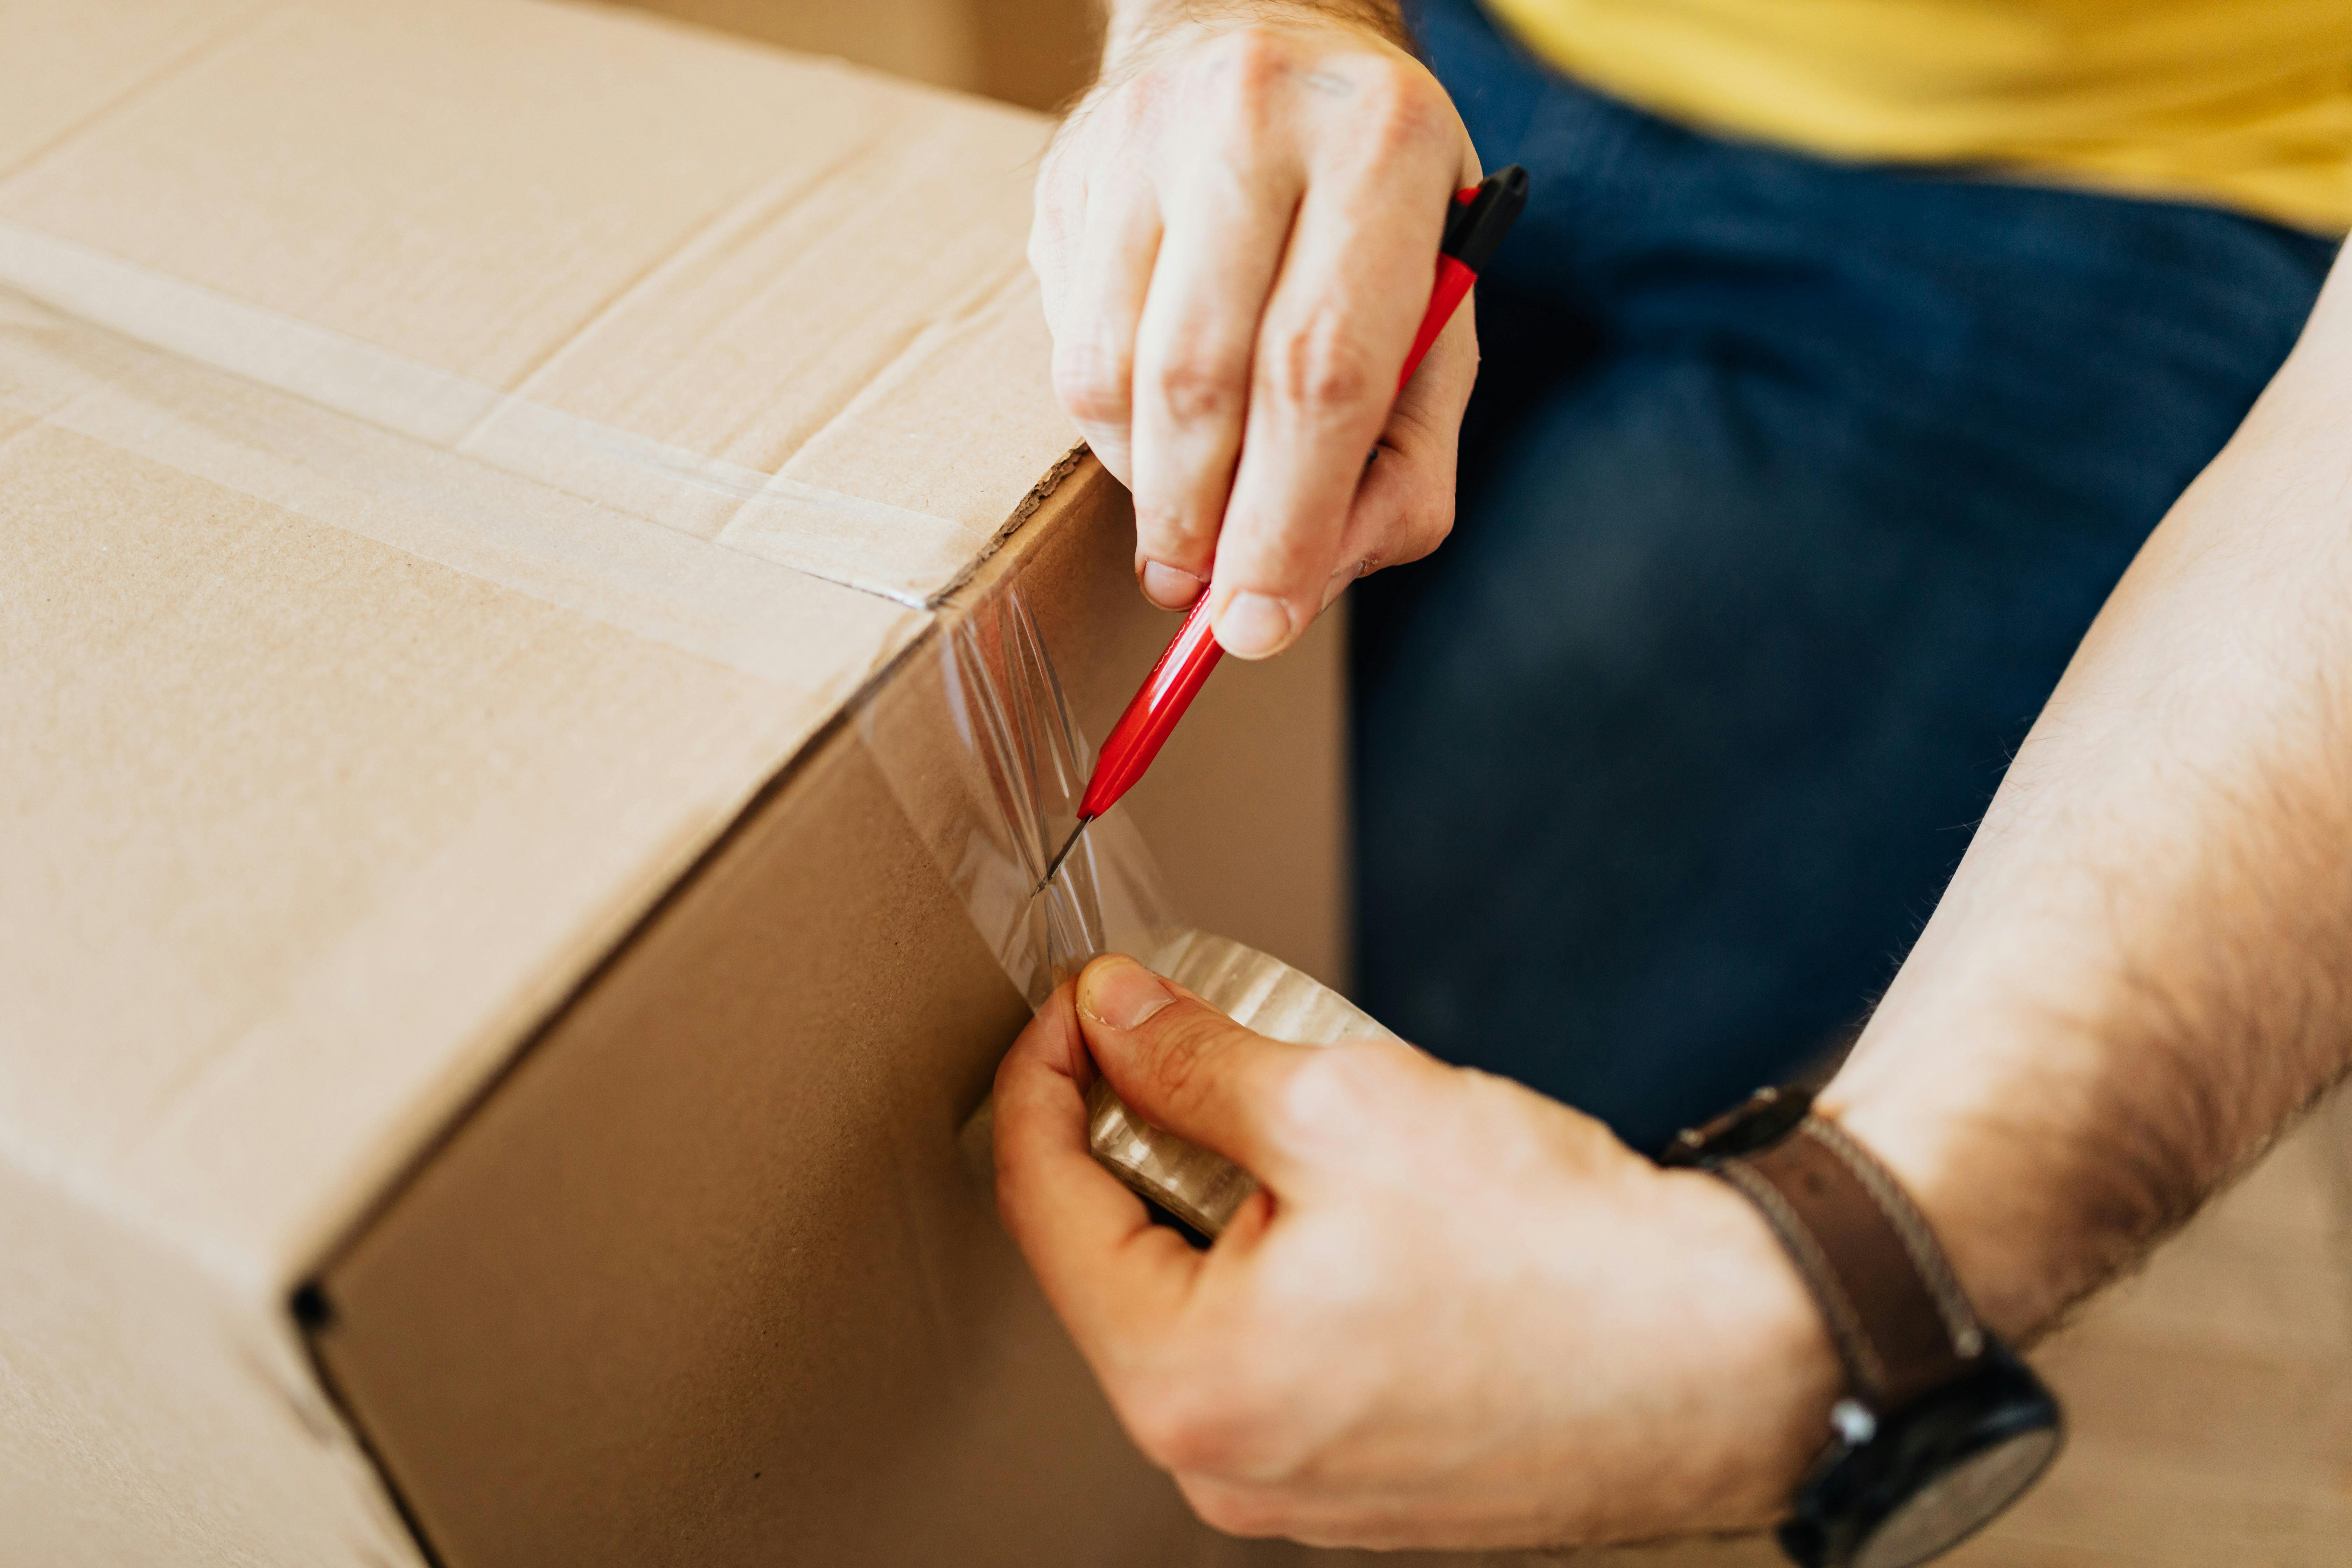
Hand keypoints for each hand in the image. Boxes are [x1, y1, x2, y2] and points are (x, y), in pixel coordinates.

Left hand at [993, 954, 1841, 1548]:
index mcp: (1189, 1385)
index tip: (1075, 1008)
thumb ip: (1196, 1063)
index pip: (1045, 1207)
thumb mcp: (1343, 1107)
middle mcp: (1221, 1464)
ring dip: (1210, 1197)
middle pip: (1113, 1263)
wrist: (1728, 1358)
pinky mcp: (1360, 1477)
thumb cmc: (1555, 1255)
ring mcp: (1293, 1487)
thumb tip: (1116, 1018)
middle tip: (1178, 1040)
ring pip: (1194, 1305)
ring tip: (1281, 1115)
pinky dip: (1274, 1262)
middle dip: (1132, 1137)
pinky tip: (1339, 1202)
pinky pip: (1270, 1351)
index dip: (1043, 1079)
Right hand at [1030, 9, 1480, 657]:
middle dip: (1202, 522)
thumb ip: (1400, 465)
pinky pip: (1069, 348)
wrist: (1261, 34)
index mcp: (1383, 148)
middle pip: (1206, 380)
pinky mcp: (1067, 172)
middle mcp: (1255, 121)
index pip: (1323, 372)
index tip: (1257, 625)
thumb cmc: (1372, 212)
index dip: (1286, 521)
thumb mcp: (1439, 317)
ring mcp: (1143, 138)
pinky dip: (1111, 431)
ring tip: (1184, 516)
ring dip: (1148, 486)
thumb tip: (1293, 597)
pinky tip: (1156, 428)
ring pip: (1115, 375)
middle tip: (1201, 594)